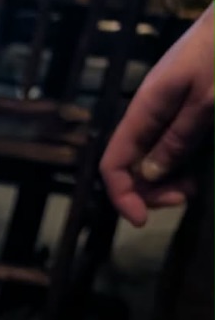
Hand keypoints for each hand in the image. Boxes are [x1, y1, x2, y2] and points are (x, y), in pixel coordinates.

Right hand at [101, 6, 213, 226]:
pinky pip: (171, 144)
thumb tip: (149, 175)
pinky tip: (199, 167)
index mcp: (144, 110)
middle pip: (131, 167)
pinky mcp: (183, 107)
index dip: (122, 195)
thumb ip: (178, 138)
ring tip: (196, 185)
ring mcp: (165, 111)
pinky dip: (181, 163)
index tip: (144, 219)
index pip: (113, 164)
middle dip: (152, 191)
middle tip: (187, 197)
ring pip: (152, 159)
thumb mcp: (206, 100)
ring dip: (169, 180)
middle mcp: (148, 114)